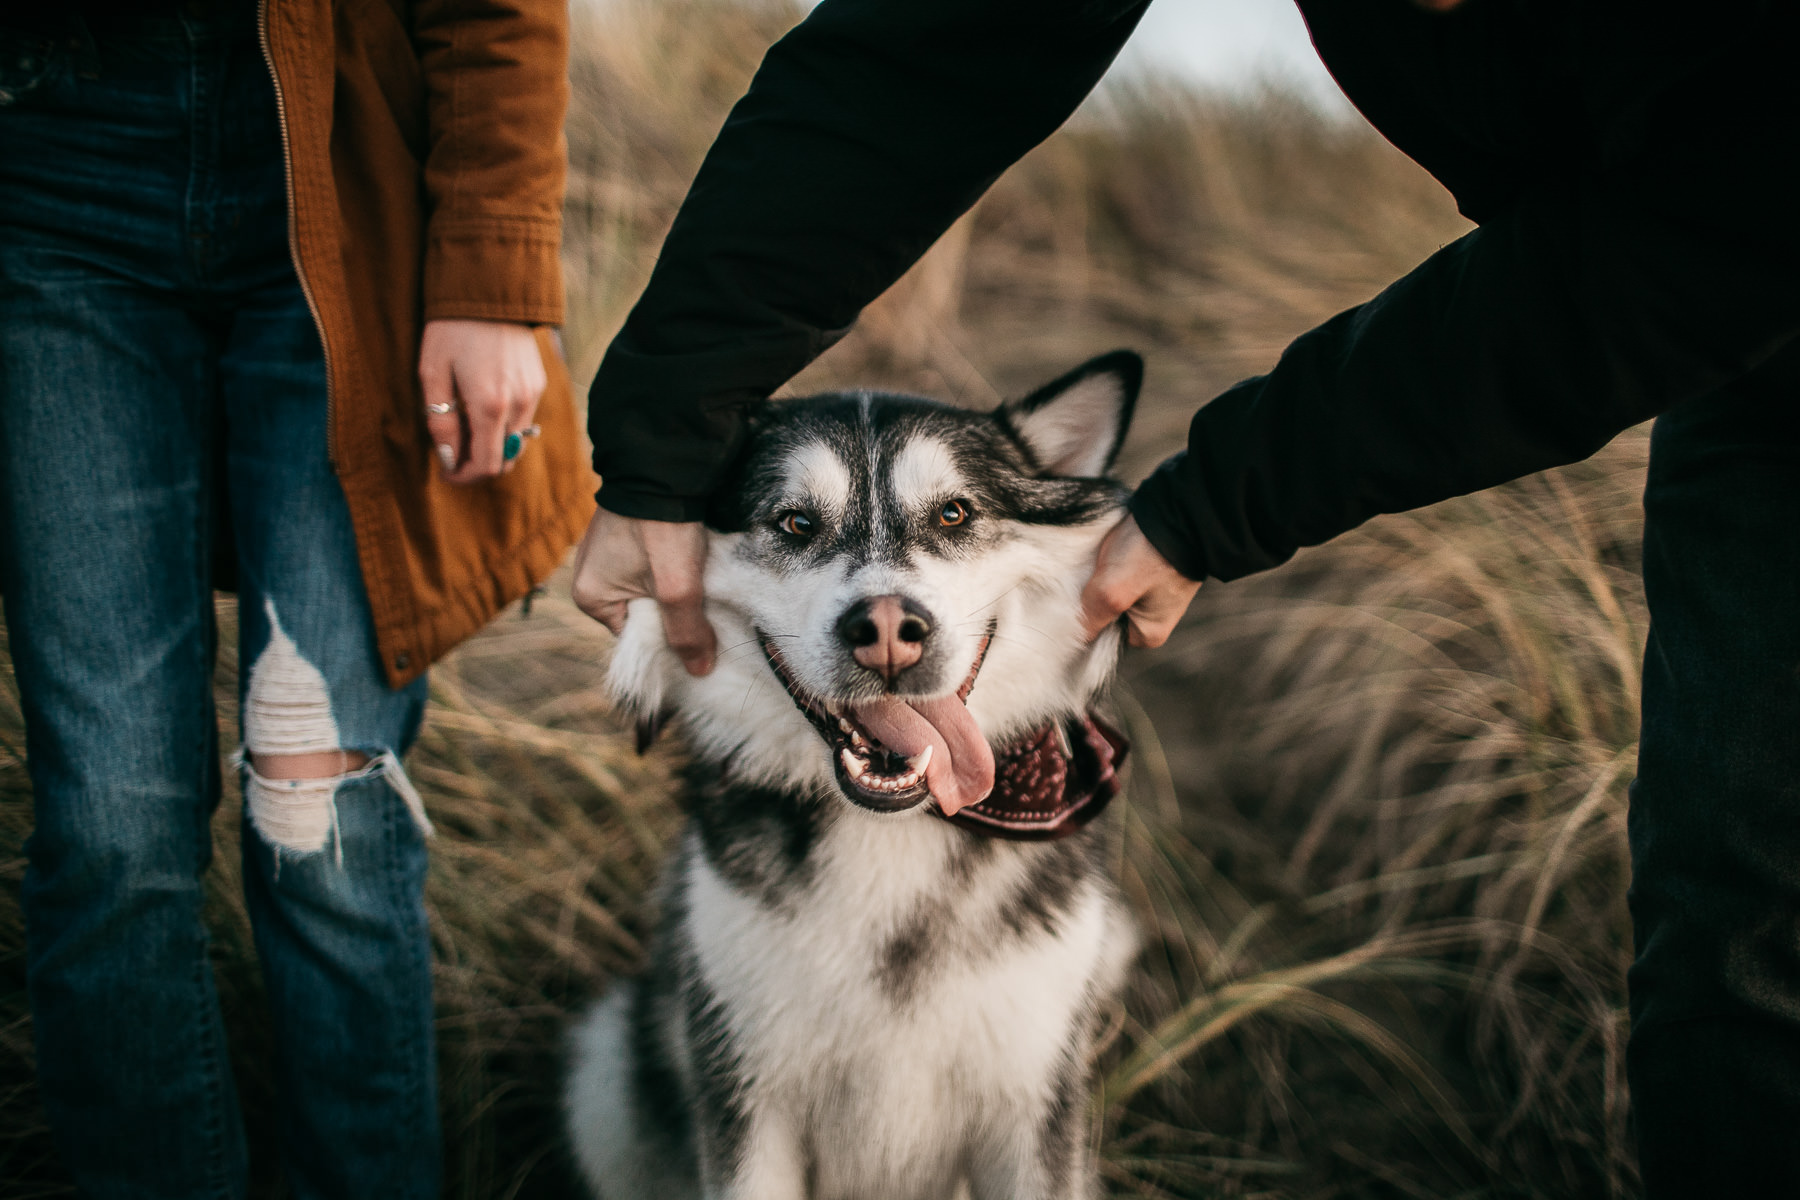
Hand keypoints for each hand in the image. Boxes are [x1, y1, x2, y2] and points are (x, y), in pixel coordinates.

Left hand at [419, 319, 546, 483]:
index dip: (465, 477)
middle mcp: (518, 406)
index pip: (486, 465)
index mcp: (489, 406)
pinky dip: (506, 427)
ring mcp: (533, 394)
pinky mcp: (539, 383)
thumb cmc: (451, 329)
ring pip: (518, 442)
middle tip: (455, 457)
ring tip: (468, 432)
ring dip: (494, 447)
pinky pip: (525, 420)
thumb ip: (440, 422)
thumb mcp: (432, 373)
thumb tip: (449, 458)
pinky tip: (485, 410)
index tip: (447, 473)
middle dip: (480, 467)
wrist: (490, 289)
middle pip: (506, 460)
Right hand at [571, 508, 717, 675]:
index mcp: (589, 596)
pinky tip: (693, 563)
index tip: (697, 630)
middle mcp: (590, 576)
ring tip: (700, 581)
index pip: (636, 636)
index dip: (668, 636)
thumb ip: (686, 631)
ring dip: (677, 588)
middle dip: (675, 611)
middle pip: (644, 614)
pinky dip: (674, 568)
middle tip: (703, 603)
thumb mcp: (677, 586)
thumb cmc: (662, 527)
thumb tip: (699, 671)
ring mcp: (608, 554)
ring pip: (651, 590)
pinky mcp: (627, 536)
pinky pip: (652, 567)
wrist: (665, 465)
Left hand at [1078, 514, 1201, 647]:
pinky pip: (1128, 569)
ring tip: (1107, 556)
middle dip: (1097, 593)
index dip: (1090, 617)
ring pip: (1117, 588)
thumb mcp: (1113, 590)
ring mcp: (1160, 588)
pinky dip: (1117, 558)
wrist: (1183, 510)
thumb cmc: (1151, 553)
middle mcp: (1159, 615)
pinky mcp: (1159, 565)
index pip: (1106, 636)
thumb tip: (1076, 636)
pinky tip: (1116, 546)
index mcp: (1152, 632)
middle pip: (1111, 612)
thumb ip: (1092, 617)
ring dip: (1105, 574)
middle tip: (1096, 572)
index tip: (1084, 596)